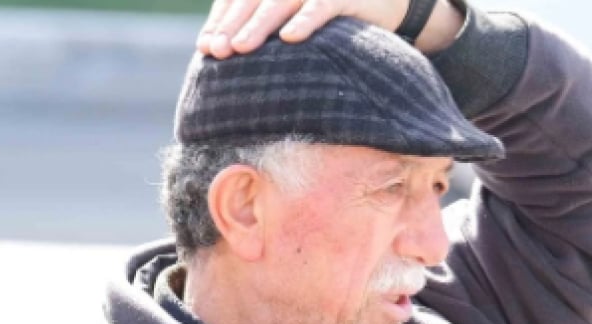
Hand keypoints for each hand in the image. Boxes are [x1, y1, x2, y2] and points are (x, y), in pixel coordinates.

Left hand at [197, 0, 461, 58]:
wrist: (384, 5)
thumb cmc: (330, 20)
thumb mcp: (293, 19)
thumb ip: (263, 24)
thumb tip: (217, 48)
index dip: (221, 20)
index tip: (206, 47)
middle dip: (232, 25)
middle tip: (216, 50)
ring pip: (282, 2)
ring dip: (259, 25)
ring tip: (240, 48)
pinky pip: (323, 7)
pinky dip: (307, 22)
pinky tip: (291, 39)